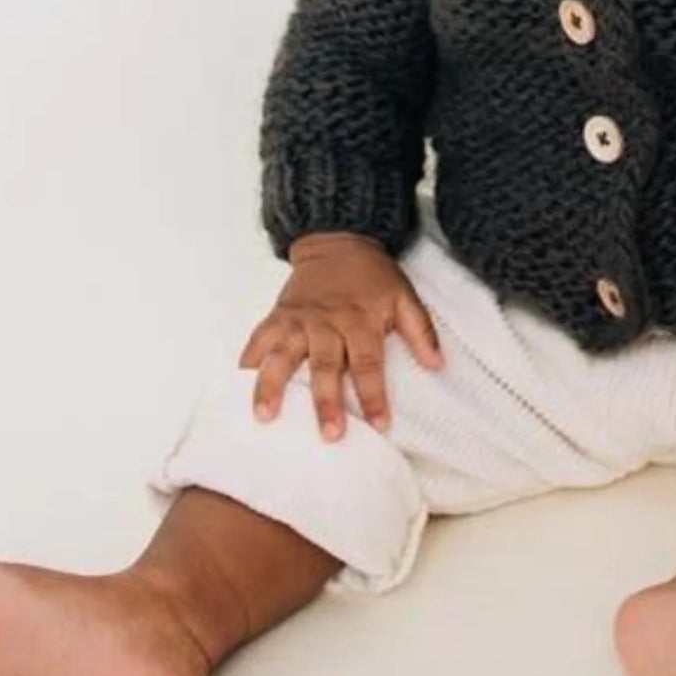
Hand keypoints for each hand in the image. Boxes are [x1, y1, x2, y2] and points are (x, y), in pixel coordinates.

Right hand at [238, 231, 442, 440]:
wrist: (337, 241)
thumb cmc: (373, 276)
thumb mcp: (404, 296)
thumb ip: (420, 330)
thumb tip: (437, 364)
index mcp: (359, 320)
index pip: (368, 362)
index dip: (374, 394)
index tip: (380, 424)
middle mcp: (325, 322)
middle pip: (324, 366)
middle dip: (326, 401)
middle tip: (328, 434)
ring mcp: (297, 319)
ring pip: (282, 355)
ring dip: (272, 386)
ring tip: (266, 416)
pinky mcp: (277, 316)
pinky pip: (258, 339)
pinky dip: (248, 362)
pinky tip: (238, 387)